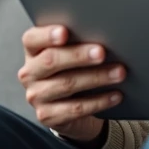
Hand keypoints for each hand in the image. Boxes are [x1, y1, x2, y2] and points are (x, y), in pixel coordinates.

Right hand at [17, 24, 124, 143]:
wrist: (70, 106)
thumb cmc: (72, 70)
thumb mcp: (71, 53)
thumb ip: (79, 42)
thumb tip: (104, 35)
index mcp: (33, 50)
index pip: (32, 39)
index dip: (47, 35)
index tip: (65, 32)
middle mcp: (30, 73)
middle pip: (51, 61)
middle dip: (79, 55)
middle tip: (102, 53)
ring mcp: (36, 96)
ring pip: (66, 84)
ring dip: (96, 77)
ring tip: (119, 73)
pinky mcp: (47, 116)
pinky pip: (75, 108)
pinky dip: (99, 101)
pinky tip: (115, 95)